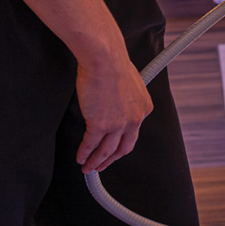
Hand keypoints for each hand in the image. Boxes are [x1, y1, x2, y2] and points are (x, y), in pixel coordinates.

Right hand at [74, 54, 153, 173]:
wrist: (104, 59)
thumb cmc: (113, 64)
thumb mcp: (131, 84)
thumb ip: (127, 99)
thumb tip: (117, 104)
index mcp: (144, 108)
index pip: (133, 132)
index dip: (121, 143)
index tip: (114, 149)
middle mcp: (135, 119)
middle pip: (124, 148)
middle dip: (111, 160)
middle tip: (102, 165)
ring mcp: (118, 124)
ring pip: (106, 151)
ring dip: (96, 162)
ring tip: (88, 167)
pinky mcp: (100, 124)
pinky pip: (90, 144)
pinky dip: (84, 153)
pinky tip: (80, 157)